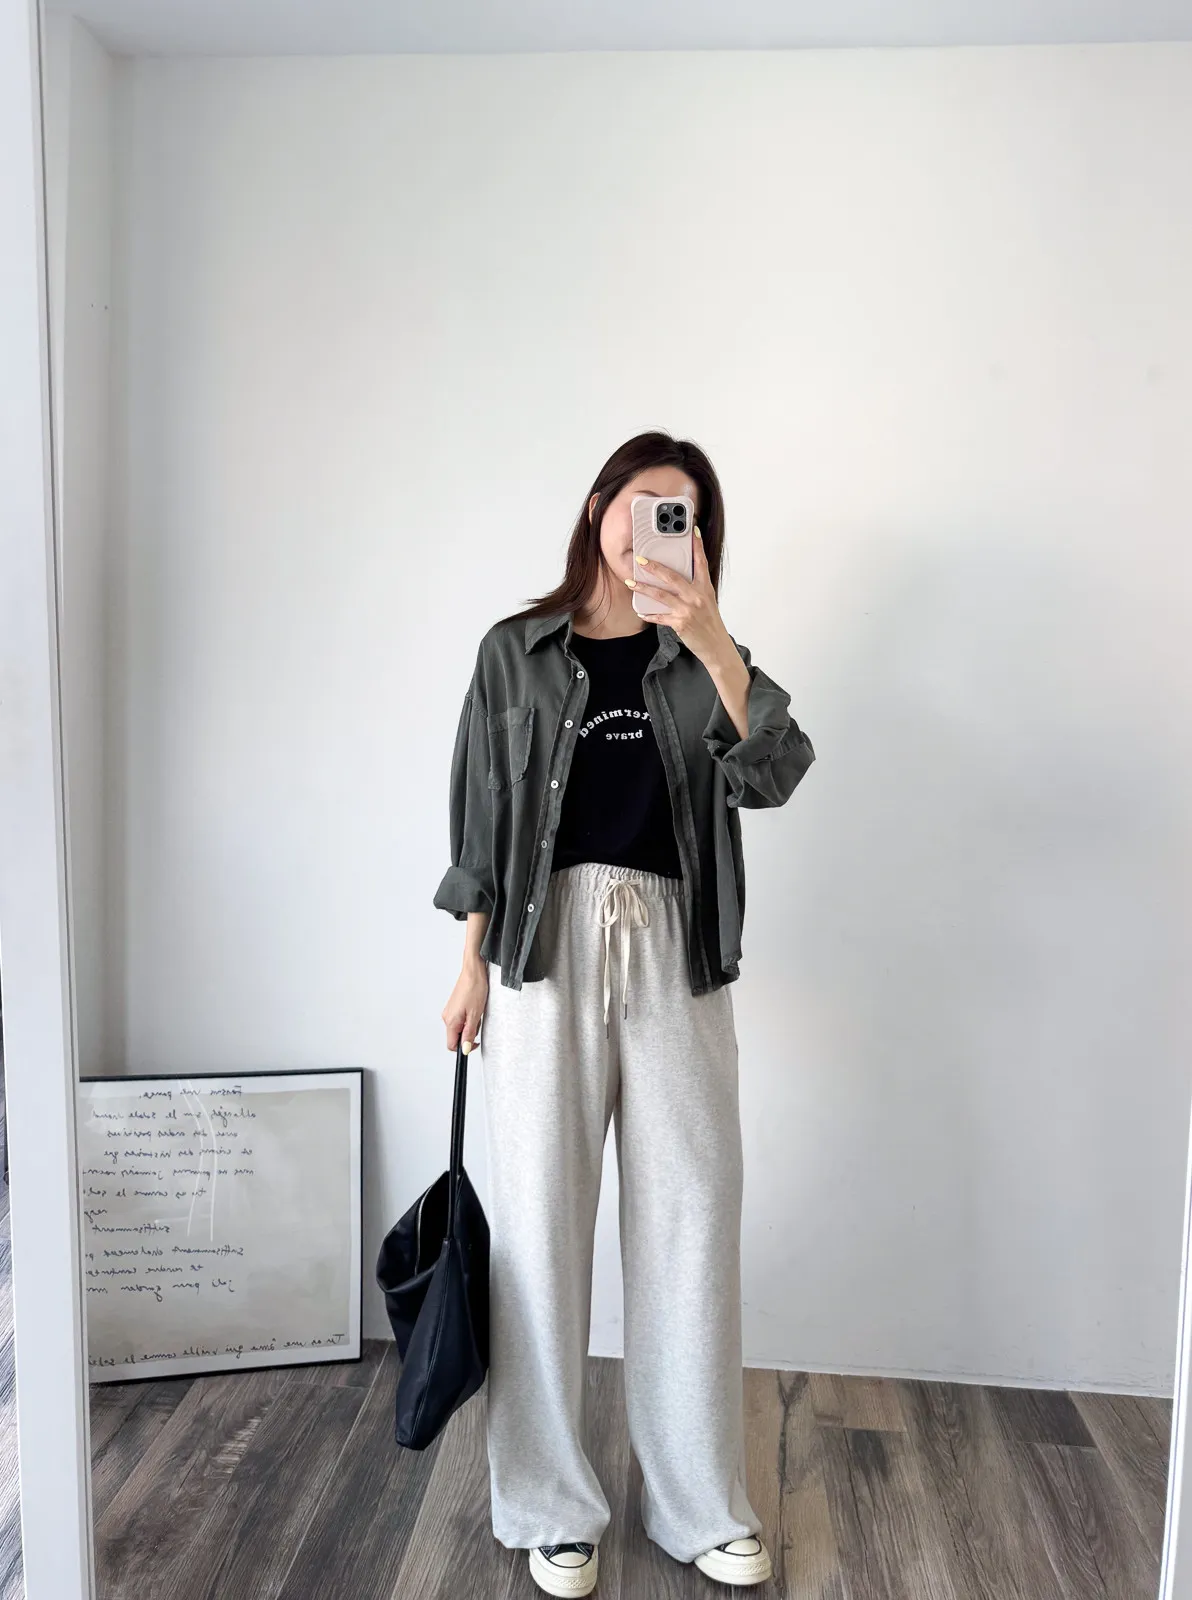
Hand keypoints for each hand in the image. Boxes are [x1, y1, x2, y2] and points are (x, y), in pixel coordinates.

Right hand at [442, 959, 487, 1054]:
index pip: (451, 1045)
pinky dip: (468, 1017)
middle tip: (477, 1021)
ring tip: (477, 1011)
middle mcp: (447, 1017)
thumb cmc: (474, 988)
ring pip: (460, 1027)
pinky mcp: (453, 1006)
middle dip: (469, 1033)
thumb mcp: (475, 1014)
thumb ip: (469, 1033)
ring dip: (470, 1024)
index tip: (473, 1043)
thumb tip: (465, 1048)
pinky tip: (474, 1008)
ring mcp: (449, 1011)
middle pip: (456, 1036)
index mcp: (451, 1021)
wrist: (474, 972)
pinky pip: (460, 1019)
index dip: (463, 1047)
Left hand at [627, 527, 734, 674]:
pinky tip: (640, 612)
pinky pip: (660, 617)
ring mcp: (687, 610)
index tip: (693, 531)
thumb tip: (676, 579)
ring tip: (631, 582)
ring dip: (643, 588)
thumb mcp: (707, 601)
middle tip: (641, 559)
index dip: (697, 546)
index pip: (701, 562)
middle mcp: (697, 596)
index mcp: (705, 588)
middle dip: (655, 567)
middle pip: (672, 577)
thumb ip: (694, 588)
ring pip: (661, 595)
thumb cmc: (710, 622)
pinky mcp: (680, 623)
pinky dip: (649, 614)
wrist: (716, 646)